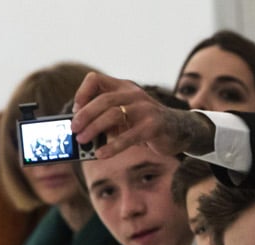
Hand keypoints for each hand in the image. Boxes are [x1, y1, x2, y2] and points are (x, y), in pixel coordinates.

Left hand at [71, 72, 212, 158]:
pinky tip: (101, 154)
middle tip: (74, 130)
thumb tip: (83, 132)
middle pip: (102, 100)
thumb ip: (108, 119)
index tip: (75, 110)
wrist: (181, 130)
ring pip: (113, 115)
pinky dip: (112, 146)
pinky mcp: (154, 126)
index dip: (82, 93)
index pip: (96, 79)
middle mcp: (134, 94)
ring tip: (83, 141)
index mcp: (125, 87)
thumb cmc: (148, 124)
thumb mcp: (126, 116)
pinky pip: (129, 136)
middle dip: (84, 116)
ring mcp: (146, 109)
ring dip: (94, 129)